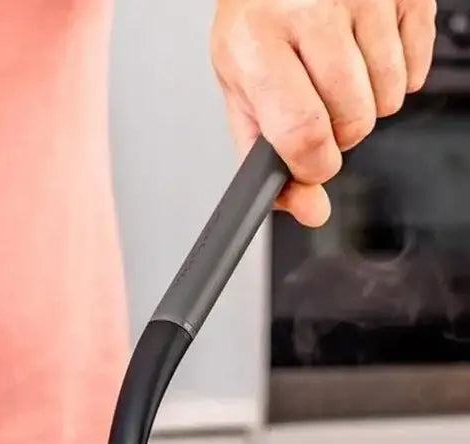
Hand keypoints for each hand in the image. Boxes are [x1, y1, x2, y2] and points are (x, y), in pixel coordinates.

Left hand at [211, 0, 436, 226]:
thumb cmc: (258, 27)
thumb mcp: (241, 89)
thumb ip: (264, 157)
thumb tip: (308, 209)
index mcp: (258, 44)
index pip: (302, 131)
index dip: (314, 165)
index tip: (313, 165)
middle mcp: (309, 10)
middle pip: (352, 120)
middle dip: (340, 136)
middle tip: (320, 108)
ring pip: (388, 98)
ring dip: (367, 106)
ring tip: (339, 76)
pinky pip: (416, 66)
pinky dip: (396, 77)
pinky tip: (366, 54)